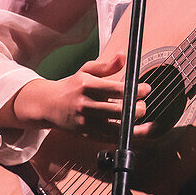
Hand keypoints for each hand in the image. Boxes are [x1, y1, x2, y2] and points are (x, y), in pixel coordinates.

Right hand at [8, 53, 152, 141]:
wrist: (49, 106)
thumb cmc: (71, 87)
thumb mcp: (86, 71)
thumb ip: (106, 65)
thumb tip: (123, 56)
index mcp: (87, 86)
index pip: (116, 89)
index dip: (136, 89)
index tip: (146, 88)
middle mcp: (86, 105)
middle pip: (119, 111)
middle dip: (138, 108)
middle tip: (144, 104)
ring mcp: (86, 123)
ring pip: (117, 128)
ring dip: (136, 125)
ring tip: (144, 119)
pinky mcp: (88, 136)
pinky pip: (111, 139)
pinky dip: (126, 137)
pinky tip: (136, 131)